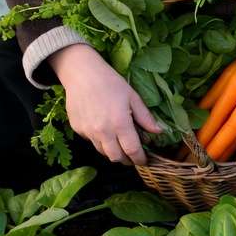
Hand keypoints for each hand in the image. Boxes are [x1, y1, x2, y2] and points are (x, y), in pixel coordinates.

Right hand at [48, 45, 161, 164]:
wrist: (82, 74)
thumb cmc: (110, 82)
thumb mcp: (132, 97)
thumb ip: (145, 117)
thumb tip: (159, 132)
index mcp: (120, 124)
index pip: (132, 151)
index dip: (140, 159)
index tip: (144, 161)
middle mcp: (103, 132)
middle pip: (116, 157)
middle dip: (126, 159)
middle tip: (131, 154)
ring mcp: (88, 132)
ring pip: (102, 152)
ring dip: (112, 151)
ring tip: (117, 142)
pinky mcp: (77, 130)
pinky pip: (91, 141)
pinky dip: (99, 140)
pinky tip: (102, 128)